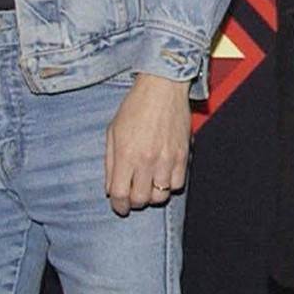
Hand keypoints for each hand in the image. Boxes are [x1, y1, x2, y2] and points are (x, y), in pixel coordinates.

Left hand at [105, 73, 190, 215]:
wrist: (162, 88)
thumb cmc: (134, 106)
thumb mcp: (113, 131)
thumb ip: (110, 162)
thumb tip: (111, 189)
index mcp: (126, 153)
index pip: (120, 194)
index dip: (118, 205)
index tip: (119, 205)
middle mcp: (146, 160)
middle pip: (140, 200)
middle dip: (134, 201)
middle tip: (132, 193)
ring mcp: (167, 159)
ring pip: (160, 197)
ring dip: (151, 194)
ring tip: (147, 183)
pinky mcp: (183, 157)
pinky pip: (177, 185)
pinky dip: (168, 185)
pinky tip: (162, 174)